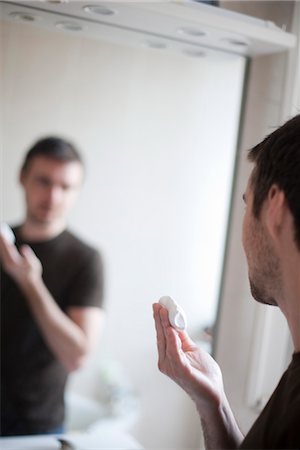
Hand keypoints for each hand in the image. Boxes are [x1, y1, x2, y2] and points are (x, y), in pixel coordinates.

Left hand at [0, 234, 41, 287]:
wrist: (28, 283)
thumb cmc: (32, 272)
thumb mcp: (33, 263)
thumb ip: (28, 255)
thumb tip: (24, 247)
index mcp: (13, 261)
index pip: (7, 248)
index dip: (4, 239)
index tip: (2, 231)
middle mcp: (7, 262)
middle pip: (2, 248)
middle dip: (0, 239)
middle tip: (0, 229)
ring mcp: (6, 263)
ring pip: (1, 251)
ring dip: (0, 242)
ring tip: (1, 233)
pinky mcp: (7, 264)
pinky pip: (3, 253)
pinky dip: (2, 246)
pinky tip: (3, 241)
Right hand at [153, 302, 224, 418]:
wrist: (212, 393)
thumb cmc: (202, 374)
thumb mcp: (191, 349)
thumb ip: (182, 338)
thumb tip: (175, 322)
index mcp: (168, 356)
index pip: (162, 334)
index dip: (160, 320)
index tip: (159, 306)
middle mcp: (166, 361)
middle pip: (161, 336)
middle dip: (159, 319)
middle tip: (159, 304)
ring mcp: (172, 367)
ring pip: (166, 341)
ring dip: (164, 325)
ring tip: (164, 311)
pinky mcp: (181, 371)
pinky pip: (174, 352)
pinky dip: (172, 339)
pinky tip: (171, 328)